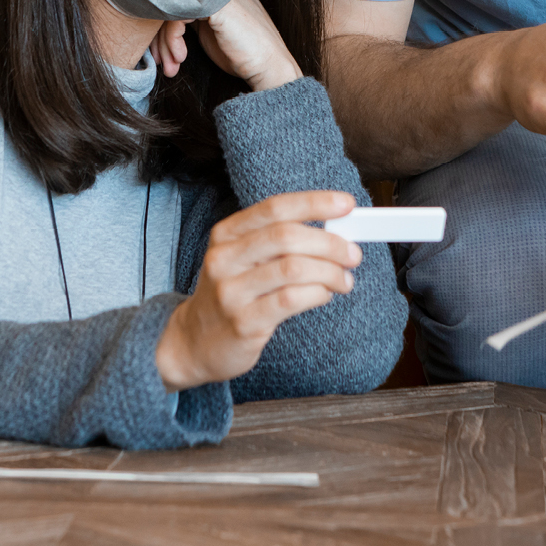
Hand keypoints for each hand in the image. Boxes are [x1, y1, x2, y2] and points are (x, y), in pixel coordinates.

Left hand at [150, 0, 301, 91]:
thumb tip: (157, 20)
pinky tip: (180, 57)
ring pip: (172, 10)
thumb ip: (190, 17)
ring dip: (166, 42)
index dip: (164, 27)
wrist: (268, 66)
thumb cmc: (242, 52)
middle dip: (160, 37)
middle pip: (171, 3)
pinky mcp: (215, 5)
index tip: (161, 53)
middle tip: (161, 61)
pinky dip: (172, 39)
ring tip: (171, 65)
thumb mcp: (210, 30)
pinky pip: (177, 16)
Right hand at [155, 191, 361, 390]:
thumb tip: (334, 231)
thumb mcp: (242, 259)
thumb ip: (279, 242)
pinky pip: (290, 300)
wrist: (193, 342)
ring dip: (329, 272)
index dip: (315, 203)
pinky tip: (324, 294)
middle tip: (353, 254)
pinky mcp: (243, 322)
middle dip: (329, 243)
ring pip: (293, 268)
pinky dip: (317, 294)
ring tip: (343, 280)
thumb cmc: (231, 295)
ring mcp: (231, 291)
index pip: (275, 207)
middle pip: (287, 236)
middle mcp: (224, 258)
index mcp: (226, 234)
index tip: (347, 204)